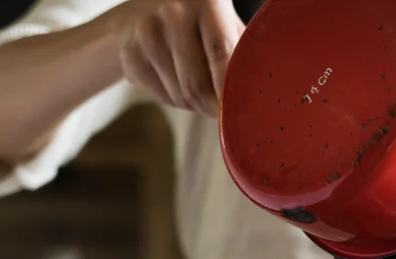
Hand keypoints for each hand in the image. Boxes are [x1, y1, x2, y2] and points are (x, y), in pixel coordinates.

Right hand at [119, 0, 244, 116]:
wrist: (143, 12)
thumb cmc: (200, 25)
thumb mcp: (226, 25)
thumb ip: (244, 53)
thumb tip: (265, 93)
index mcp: (206, 0)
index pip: (221, 54)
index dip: (229, 91)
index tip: (237, 110)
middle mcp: (174, 11)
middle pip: (197, 86)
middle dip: (212, 106)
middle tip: (220, 106)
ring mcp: (147, 32)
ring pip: (181, 96)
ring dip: (194, 103)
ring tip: (195, 82)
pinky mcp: (130, 54)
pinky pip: (163, 98)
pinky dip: (175, 100)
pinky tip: (174, 79)